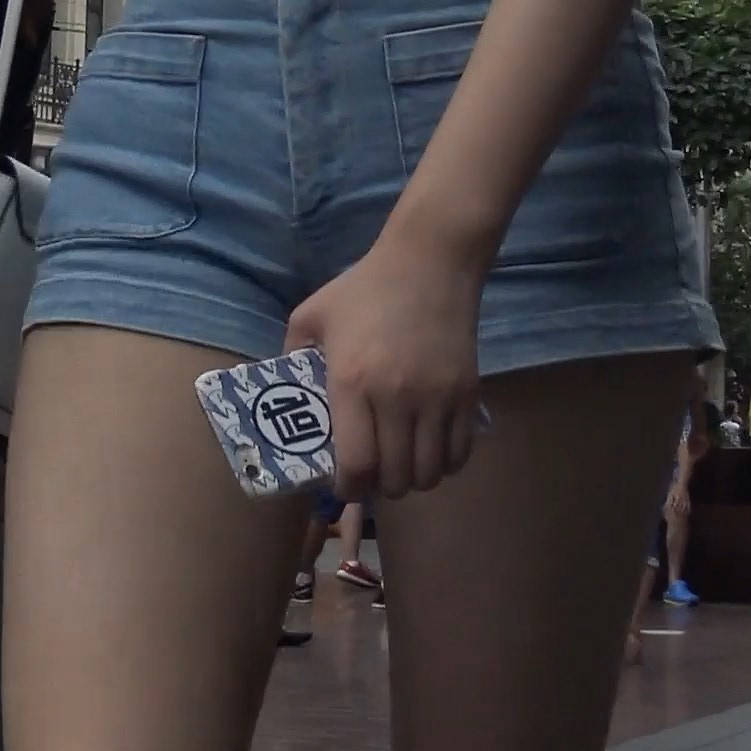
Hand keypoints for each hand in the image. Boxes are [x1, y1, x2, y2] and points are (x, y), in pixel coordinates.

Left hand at [286, 225, 484, 503]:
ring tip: (403, 464)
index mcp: (352, 382)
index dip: (347, 488)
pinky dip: (444, 464)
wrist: (430, 261)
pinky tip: (432, 450)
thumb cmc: (365, 288)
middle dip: (380, 487)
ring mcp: (437, 398)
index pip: (355, 464)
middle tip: (372, 474)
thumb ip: (291, 355)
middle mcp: (396, 398)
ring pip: (429, 472)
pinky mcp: (466, 393)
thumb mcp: (312, 314)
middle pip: (395, 477)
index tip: (343, 485)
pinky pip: (459, 453)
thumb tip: (284, 395)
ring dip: (413, 479)